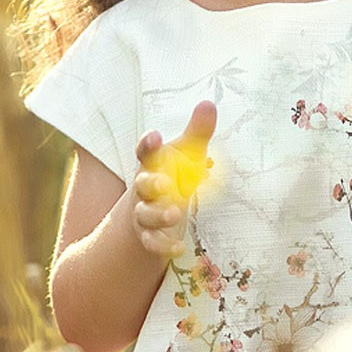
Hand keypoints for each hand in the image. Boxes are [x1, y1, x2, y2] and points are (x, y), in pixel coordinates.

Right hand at [132, 100, 215, 258]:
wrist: (151, 210)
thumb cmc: (172, 174)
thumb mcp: (186, 154)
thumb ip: (197, 132)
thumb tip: (209, 103)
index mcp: (152, 164)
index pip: (145, 151)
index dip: (148, 144)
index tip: (154, 136)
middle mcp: (144, 188)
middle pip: (142, 185)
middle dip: (151, 184)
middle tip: (165, 184)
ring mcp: (144, 212)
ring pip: (145, 215)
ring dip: (158, 215)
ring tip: (175, 213)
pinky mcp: (149, 235)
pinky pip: (152, 242)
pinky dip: (163, 246)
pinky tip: (179, 248)